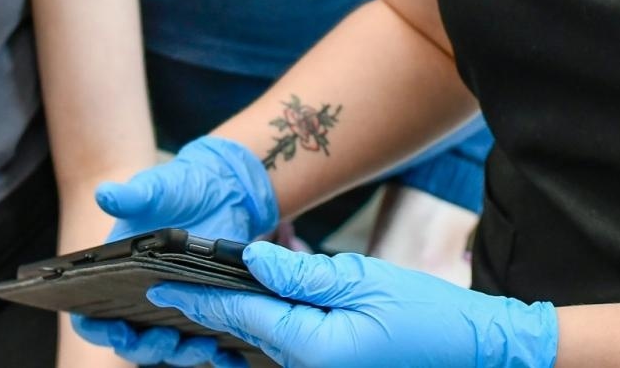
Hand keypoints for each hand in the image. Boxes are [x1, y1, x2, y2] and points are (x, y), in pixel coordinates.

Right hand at [73, 138, 279, 365]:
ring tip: (202, 347)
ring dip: (180, 354)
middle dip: (145, 348)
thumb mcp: (158, 187)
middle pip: (131, 341)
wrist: (222, 185)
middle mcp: (140, 295)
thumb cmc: (179, 187)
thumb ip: (132, 195)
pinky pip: (201, 341)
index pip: (92, 316)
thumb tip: (104, 194)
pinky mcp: (204, 307)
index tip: (117, 330)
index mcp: (116, 272)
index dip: (98, 330)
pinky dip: (212, 354)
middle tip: (166, 339)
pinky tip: (228, 353)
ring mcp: (173, 304)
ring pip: (166, 347)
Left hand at [147, 242, 559, 367]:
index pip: (234, 315)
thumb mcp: (363, 281)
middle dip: (187, 324)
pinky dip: (243, 342)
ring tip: (169, 314)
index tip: (152, 282)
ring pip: (245, 356)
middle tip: (143, 304)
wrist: (476, 353)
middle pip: (230, 343)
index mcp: (309, 347)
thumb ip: (301, 274)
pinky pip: (272, 359)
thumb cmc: (426, 317)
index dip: (191, 296)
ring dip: (209, 336)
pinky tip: (226, 324)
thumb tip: (249, 261)